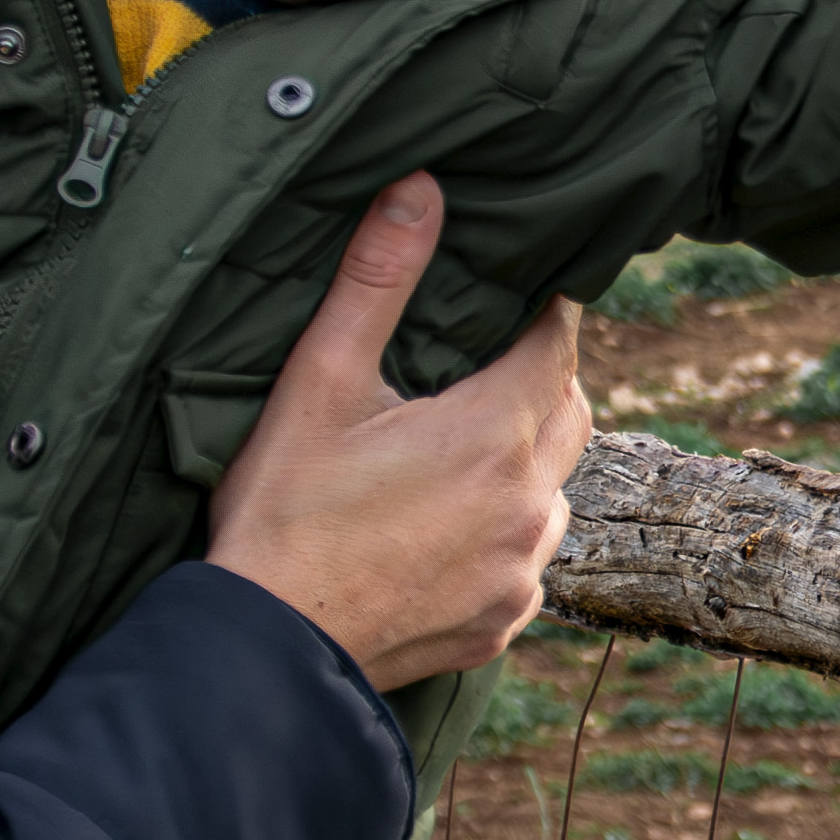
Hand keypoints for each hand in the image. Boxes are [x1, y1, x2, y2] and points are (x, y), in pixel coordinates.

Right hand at [205, 175, 588, 691]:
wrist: (267, 650)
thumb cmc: (283, 512)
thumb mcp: (319, 383)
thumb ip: (376, 281)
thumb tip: (420, 189)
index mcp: (492, 432)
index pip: (558, 344)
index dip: (545, 312)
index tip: (523, 294)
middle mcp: (527, 503)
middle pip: (571, 414)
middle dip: (542, 381)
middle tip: (488, 366)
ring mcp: (521, 571)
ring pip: (553, 493)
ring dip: (524, 466)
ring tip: (458, 455)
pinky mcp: (503, 623)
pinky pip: (527, 562)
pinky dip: (501, 536)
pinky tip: (442, 532)